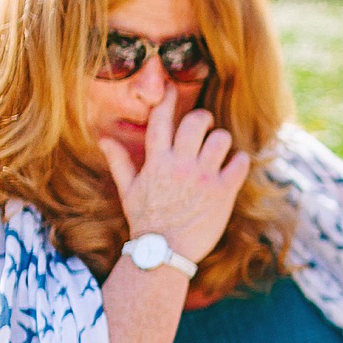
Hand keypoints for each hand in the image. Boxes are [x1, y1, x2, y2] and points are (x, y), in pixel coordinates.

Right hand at [99, 85, 251, 263]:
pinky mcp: (223, 192)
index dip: (167, 99)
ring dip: (221, 140)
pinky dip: (239, 161)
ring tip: (218, 151)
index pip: (161, 120)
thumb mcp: (128, 191)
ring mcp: (203, 177)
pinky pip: (240, 162)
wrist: (163, 253)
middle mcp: (180, 165)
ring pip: (221, 138)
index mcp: (156, 162)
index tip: (171, 88)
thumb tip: (102, 139)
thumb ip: (119, 162)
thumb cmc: (145, 221)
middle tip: (204, 127)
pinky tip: (233, 168)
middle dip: (202, 119)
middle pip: (197, 121)